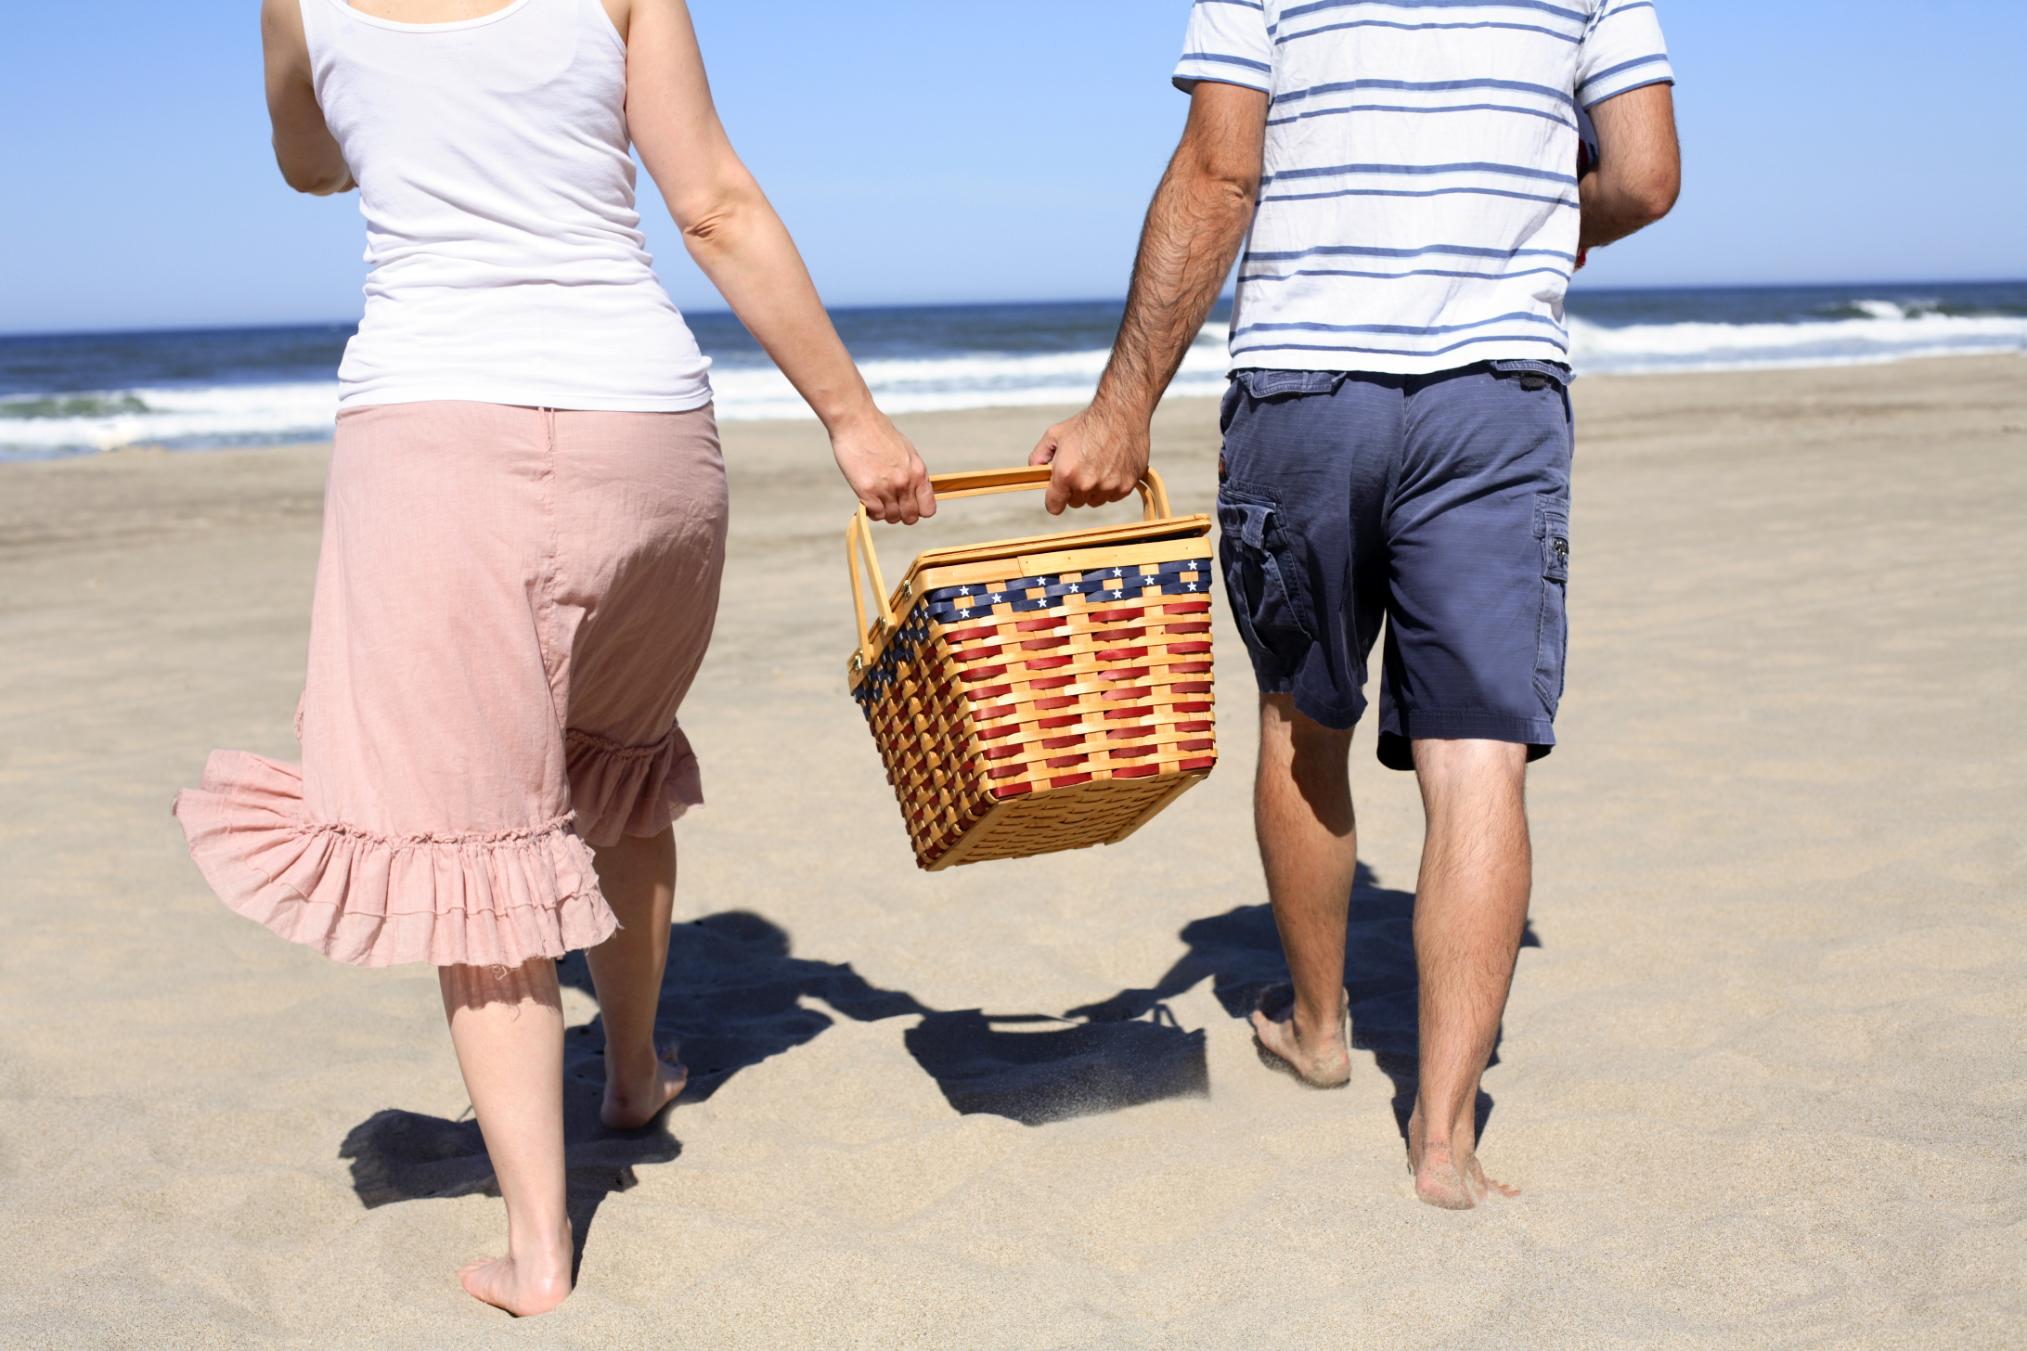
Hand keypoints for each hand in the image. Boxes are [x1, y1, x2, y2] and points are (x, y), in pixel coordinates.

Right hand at [830, 407, 935, 523]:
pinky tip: (867, 500)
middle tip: (891, 503)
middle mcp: (905, 483)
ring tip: (877, 499)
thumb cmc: (878, 433)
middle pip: (910, 517)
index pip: (928, 509)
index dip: (919, 510)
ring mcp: (887, 488)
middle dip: (901, 514)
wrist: (856, 421)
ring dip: (885, 512)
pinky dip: (871, 511)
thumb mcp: (906, 451)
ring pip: (892, 518)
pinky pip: (875, 514)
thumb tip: (914, 490)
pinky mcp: (867, 491)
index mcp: (918, 472)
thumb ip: (912, 473)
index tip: (909, 504)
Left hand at [1028, 401, 1150, 515]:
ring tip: (1098, 466)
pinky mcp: (1126, 486)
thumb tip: (1034, 472)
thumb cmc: (1087, 423)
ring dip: (1094, 490)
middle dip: (1075, 490)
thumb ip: (1039, 456)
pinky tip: (1112, 466)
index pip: (1054, 506)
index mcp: (1065, 473)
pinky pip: (1113, 496)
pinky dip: (1112, 487)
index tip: (1058, 494)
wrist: (1121, 413)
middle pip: (1076, 503)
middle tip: (1081, 468)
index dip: (1054, 500)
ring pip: (1095, 501)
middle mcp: (1086, 484)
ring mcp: (1108, 487)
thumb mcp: (1054, 434)